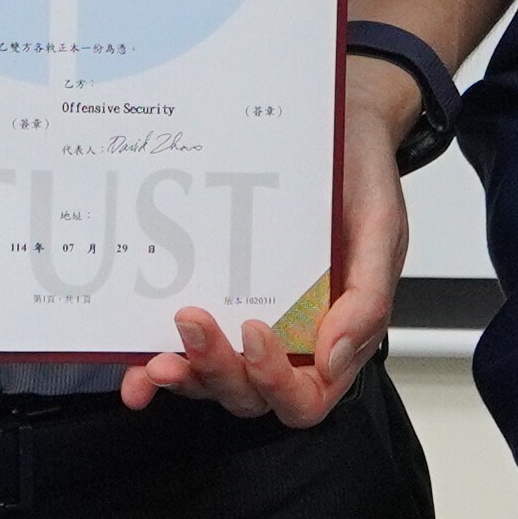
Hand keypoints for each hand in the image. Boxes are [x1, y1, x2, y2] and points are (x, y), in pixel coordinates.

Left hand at [122, 57, 409, 423]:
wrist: (336, 124)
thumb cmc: (361, 178)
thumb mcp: (382, 228)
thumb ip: (369, 297)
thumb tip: (335, 356)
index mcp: (336, 333)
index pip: (308, 394)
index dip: (278, 382)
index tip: (255, 333)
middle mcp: (289, 339)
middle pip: (251, 392)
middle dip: (218, 369)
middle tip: (193, 319)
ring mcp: (246, 324)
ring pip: (214, 380)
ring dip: (185, 375)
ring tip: (157, 357)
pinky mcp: (215, 300)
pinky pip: (186, 349)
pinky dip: (157, 368)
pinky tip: (136, 364)